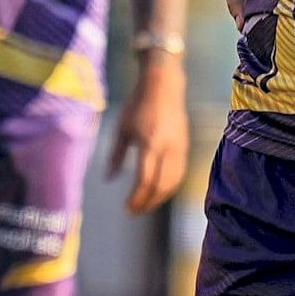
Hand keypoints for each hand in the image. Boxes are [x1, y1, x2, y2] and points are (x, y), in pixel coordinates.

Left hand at [108, 61, 191, 216]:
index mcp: (150, 144)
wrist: (164, 84)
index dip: (137, 198)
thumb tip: (109, 177)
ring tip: (147, 204)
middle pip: (161, 186)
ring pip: (174, 182)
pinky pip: (180, 173)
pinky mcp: (185, 146)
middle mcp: (168, 149)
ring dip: (160, 197)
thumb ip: (116, 155)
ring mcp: (180, 148)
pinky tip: (159, 190)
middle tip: (135, 211)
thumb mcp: (122, 129)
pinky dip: (170, 186)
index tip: (127, 208)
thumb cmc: (138, 104)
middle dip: (148, 202)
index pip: (145, 181)